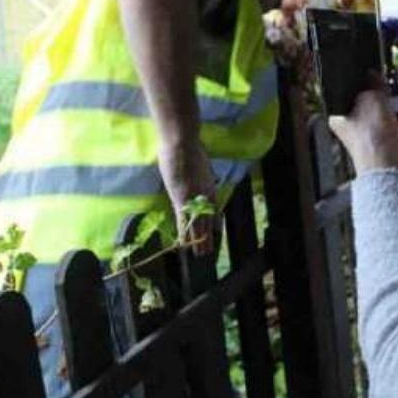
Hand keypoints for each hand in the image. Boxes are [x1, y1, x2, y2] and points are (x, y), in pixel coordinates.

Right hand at [158, 140, 217, 255]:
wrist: (182, 143)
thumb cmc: (188, 147)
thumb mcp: (199, 160)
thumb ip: (199, 168)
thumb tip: (197, 167)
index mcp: (209, 186)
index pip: (213, 208)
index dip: (215, 221)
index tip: (217, 230)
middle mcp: (205, 196)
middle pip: (207, 221)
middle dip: (207, 237)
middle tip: (208, 251)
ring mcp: (193, 199)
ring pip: (197, 225)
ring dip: (198, 241)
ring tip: (200, 254)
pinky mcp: (181, 200)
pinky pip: (183, 221)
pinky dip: (184, 234)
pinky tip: (184, 244)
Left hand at [328, 82, 397, 176]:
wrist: (390, 165)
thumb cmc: (371, 140)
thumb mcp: (371, 97)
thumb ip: (372, 83)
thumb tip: (373, 74)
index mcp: (339, 118)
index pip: (347, 92)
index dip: (359, 80)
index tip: (370, 72)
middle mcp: (354, 127)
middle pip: (368, 100)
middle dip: (379, 91)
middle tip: (386, 82)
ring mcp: (372, 134)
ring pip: (384, 110)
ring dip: (393, 102)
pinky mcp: (389, 140)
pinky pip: (397, 121)